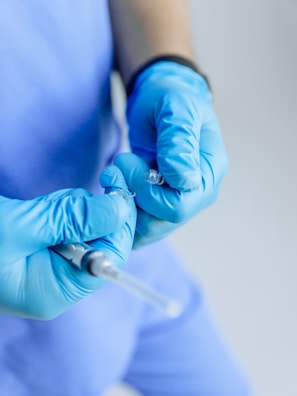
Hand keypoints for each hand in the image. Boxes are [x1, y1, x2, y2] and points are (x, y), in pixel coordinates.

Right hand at [0, 166, 135, 318]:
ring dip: (71, 210)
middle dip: (90, 216)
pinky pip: (68, 226)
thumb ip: (73, 219)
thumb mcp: (22, 226)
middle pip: (101, 244)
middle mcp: (55, 283)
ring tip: (40, 209)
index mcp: (53, 291)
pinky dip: (62, 210)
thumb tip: (121, 208)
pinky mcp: (42, 247)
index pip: (109, 260)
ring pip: (85, 230)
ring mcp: (49, 265)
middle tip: (64, 201)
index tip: (117, 190)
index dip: (118, 225)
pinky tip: (40, 209)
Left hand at [116, 61, 227, 247]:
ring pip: (149, 227)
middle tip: (118, 168)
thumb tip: (183, 180)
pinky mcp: (161, 203)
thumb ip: (179, 141)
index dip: (148, 192)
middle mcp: (198, 193)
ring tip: (116, 172)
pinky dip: (123, 210)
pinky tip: (117, 184)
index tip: (128, 161)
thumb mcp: (176, 109)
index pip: (180, 206)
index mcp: (209, 173)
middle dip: (133, 198)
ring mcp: (180, 200)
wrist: (161, 102)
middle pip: (163, 222)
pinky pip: (140, 223)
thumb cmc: (171, 100)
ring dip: (125, 203)